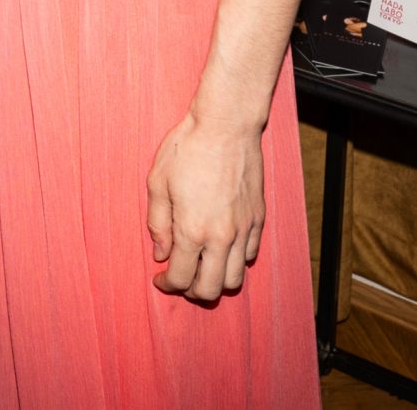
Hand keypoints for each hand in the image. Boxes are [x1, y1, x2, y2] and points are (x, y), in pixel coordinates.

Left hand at [147, 112, 264, 302]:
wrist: (226, 125)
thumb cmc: (188, 148)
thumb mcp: (158, 182)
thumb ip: (158, 224)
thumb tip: (161, 253)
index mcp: (192, 230)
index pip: (180, 278)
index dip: (168, 285)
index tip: (160, 278)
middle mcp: (221, 237)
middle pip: (211, 290)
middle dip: (192, 291)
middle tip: (180, 278)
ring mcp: (244, 229)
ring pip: (234, 279)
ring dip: (215, 279)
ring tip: (201, 265)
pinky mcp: (258, 219)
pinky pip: (250, 255)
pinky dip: (234, 260)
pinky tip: (220, 246)